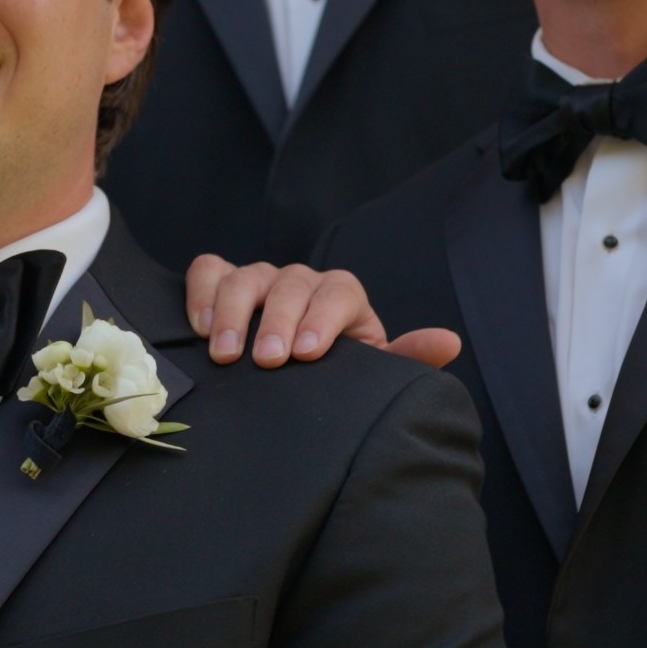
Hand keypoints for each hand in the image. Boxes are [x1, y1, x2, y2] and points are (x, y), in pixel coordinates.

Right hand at [184, 256, 460, 369]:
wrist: (297, 377)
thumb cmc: (336, 374)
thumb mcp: (370, 372)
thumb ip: (406, 359)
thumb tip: (448, 342)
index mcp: (342, 298)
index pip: (337, 291)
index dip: (322, 318)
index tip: (306, 354)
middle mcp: (300, 282)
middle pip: (288, 284)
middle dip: (275, 321)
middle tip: (265, 360)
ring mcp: (260, 280)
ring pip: (244, 276)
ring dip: (230, 313)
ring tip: (224, 354)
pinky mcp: (222, 284)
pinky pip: (208, 270)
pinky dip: (201, 291)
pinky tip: (198, 327)